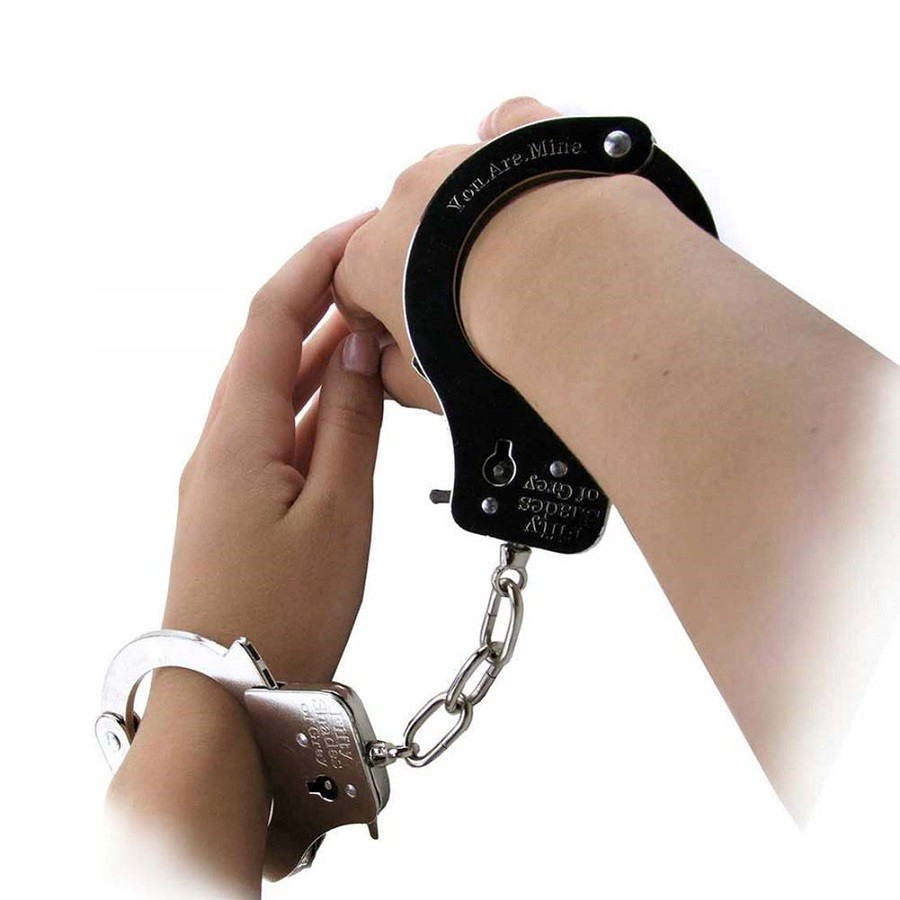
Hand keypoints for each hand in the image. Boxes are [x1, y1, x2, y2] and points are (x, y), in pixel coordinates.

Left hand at [163, 209, 383, 681]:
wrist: (229, 695)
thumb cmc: (282, 615)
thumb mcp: (338, 512)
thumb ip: (353, 424)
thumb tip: (362, 348)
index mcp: (238, 432)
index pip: (272, 318)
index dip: (314, 264)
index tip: (360, 229)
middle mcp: (223, 441)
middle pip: (272, 345)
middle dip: (323, 297)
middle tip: (379, 268)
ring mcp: (230, 472)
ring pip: (280, 388)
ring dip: (325, 350)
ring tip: (378, 319)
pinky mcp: (243, 500)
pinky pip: (283, 430)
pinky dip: (321, 402)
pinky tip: (356, 398)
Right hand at [333, 97, 561, 412]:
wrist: (561, 284)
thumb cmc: (485, 341)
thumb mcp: (427, 385)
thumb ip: (392, 377)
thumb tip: (386, 369)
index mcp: (368, 256)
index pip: (351, 286)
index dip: (372, 315)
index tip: (399, 335)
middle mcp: (404, 198)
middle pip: (402, 233)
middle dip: (421, 265)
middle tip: (465, 305)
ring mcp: (461, 160)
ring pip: (451, 181)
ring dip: (466, 212)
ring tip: (508, 253)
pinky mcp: (518, 138)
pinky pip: (507, 127)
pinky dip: (508, 140)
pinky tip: (520, 165)